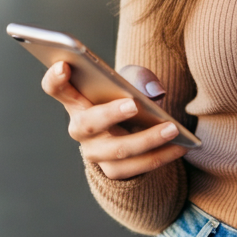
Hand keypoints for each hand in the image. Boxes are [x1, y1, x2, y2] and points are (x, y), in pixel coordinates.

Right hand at [41, 62, 188, 179]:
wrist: (131, 130)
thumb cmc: (124, 95)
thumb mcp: (130, 79)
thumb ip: (139, 77)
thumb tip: (154, 92)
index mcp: (77, 99)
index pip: (56, 88)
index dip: (55, 78)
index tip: (64, 65)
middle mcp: (80, 128)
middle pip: (88, 123)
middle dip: (110, 114)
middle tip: (133, 104)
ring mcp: (94, 152)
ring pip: (118, 149)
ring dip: (147, 140)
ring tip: (173, 129)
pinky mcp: (113, 171)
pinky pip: (137, 167)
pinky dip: (161, 156)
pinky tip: (181, 147)